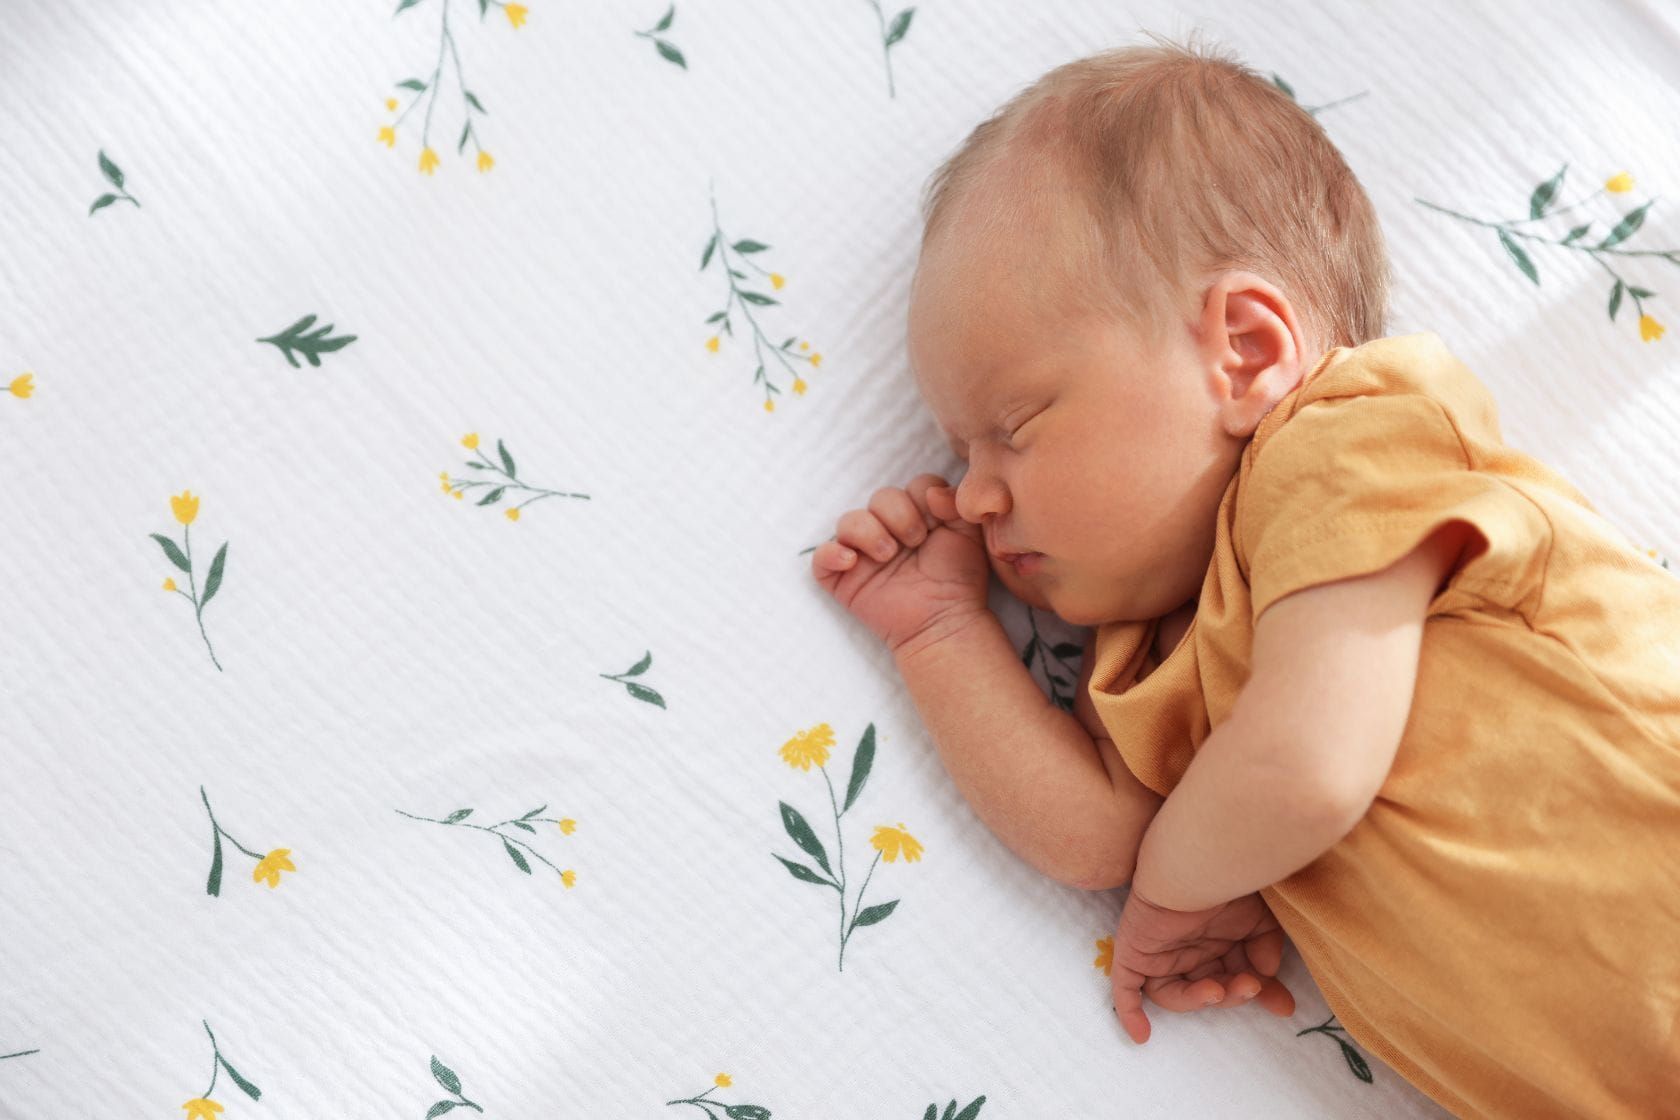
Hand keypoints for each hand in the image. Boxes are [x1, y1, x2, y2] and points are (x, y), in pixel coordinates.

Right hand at [811, 474, 989, 655]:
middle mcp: (888, 530)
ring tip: (888, 556)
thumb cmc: (958, 579)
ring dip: (868, 532)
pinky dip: (831, 554)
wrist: (944, 620)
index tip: (934, 523)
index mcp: (917, 516)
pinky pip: (820, 557)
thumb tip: (931, 491)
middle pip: (880, 496)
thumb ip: (955, 503)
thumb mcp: (968, 533)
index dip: (920, 498)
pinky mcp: (843, 578)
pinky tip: (852, 562)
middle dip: (898, 514)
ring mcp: (863, 553)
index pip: (910, 487)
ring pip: (847, 520)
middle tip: (915, 542)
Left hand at [1109, 887, 1295, 1044]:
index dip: (1260, 992)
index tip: (1283, 1005)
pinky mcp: (1134, 951)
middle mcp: (1189, 949)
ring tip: (1219, 989)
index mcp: (1217, 940)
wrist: (1193, 862)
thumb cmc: (1227, 881)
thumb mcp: (1260, 917)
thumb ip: (1266, 947)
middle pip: (1210, 987)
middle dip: (1234, 993)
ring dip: (1199, 999)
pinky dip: (1130, 1011)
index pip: (1236, 976)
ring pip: (1175, 993)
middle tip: (1252, 986)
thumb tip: (1267, 976)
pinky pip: (1126, 988)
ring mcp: (1160, 952)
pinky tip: (1142, 1035)